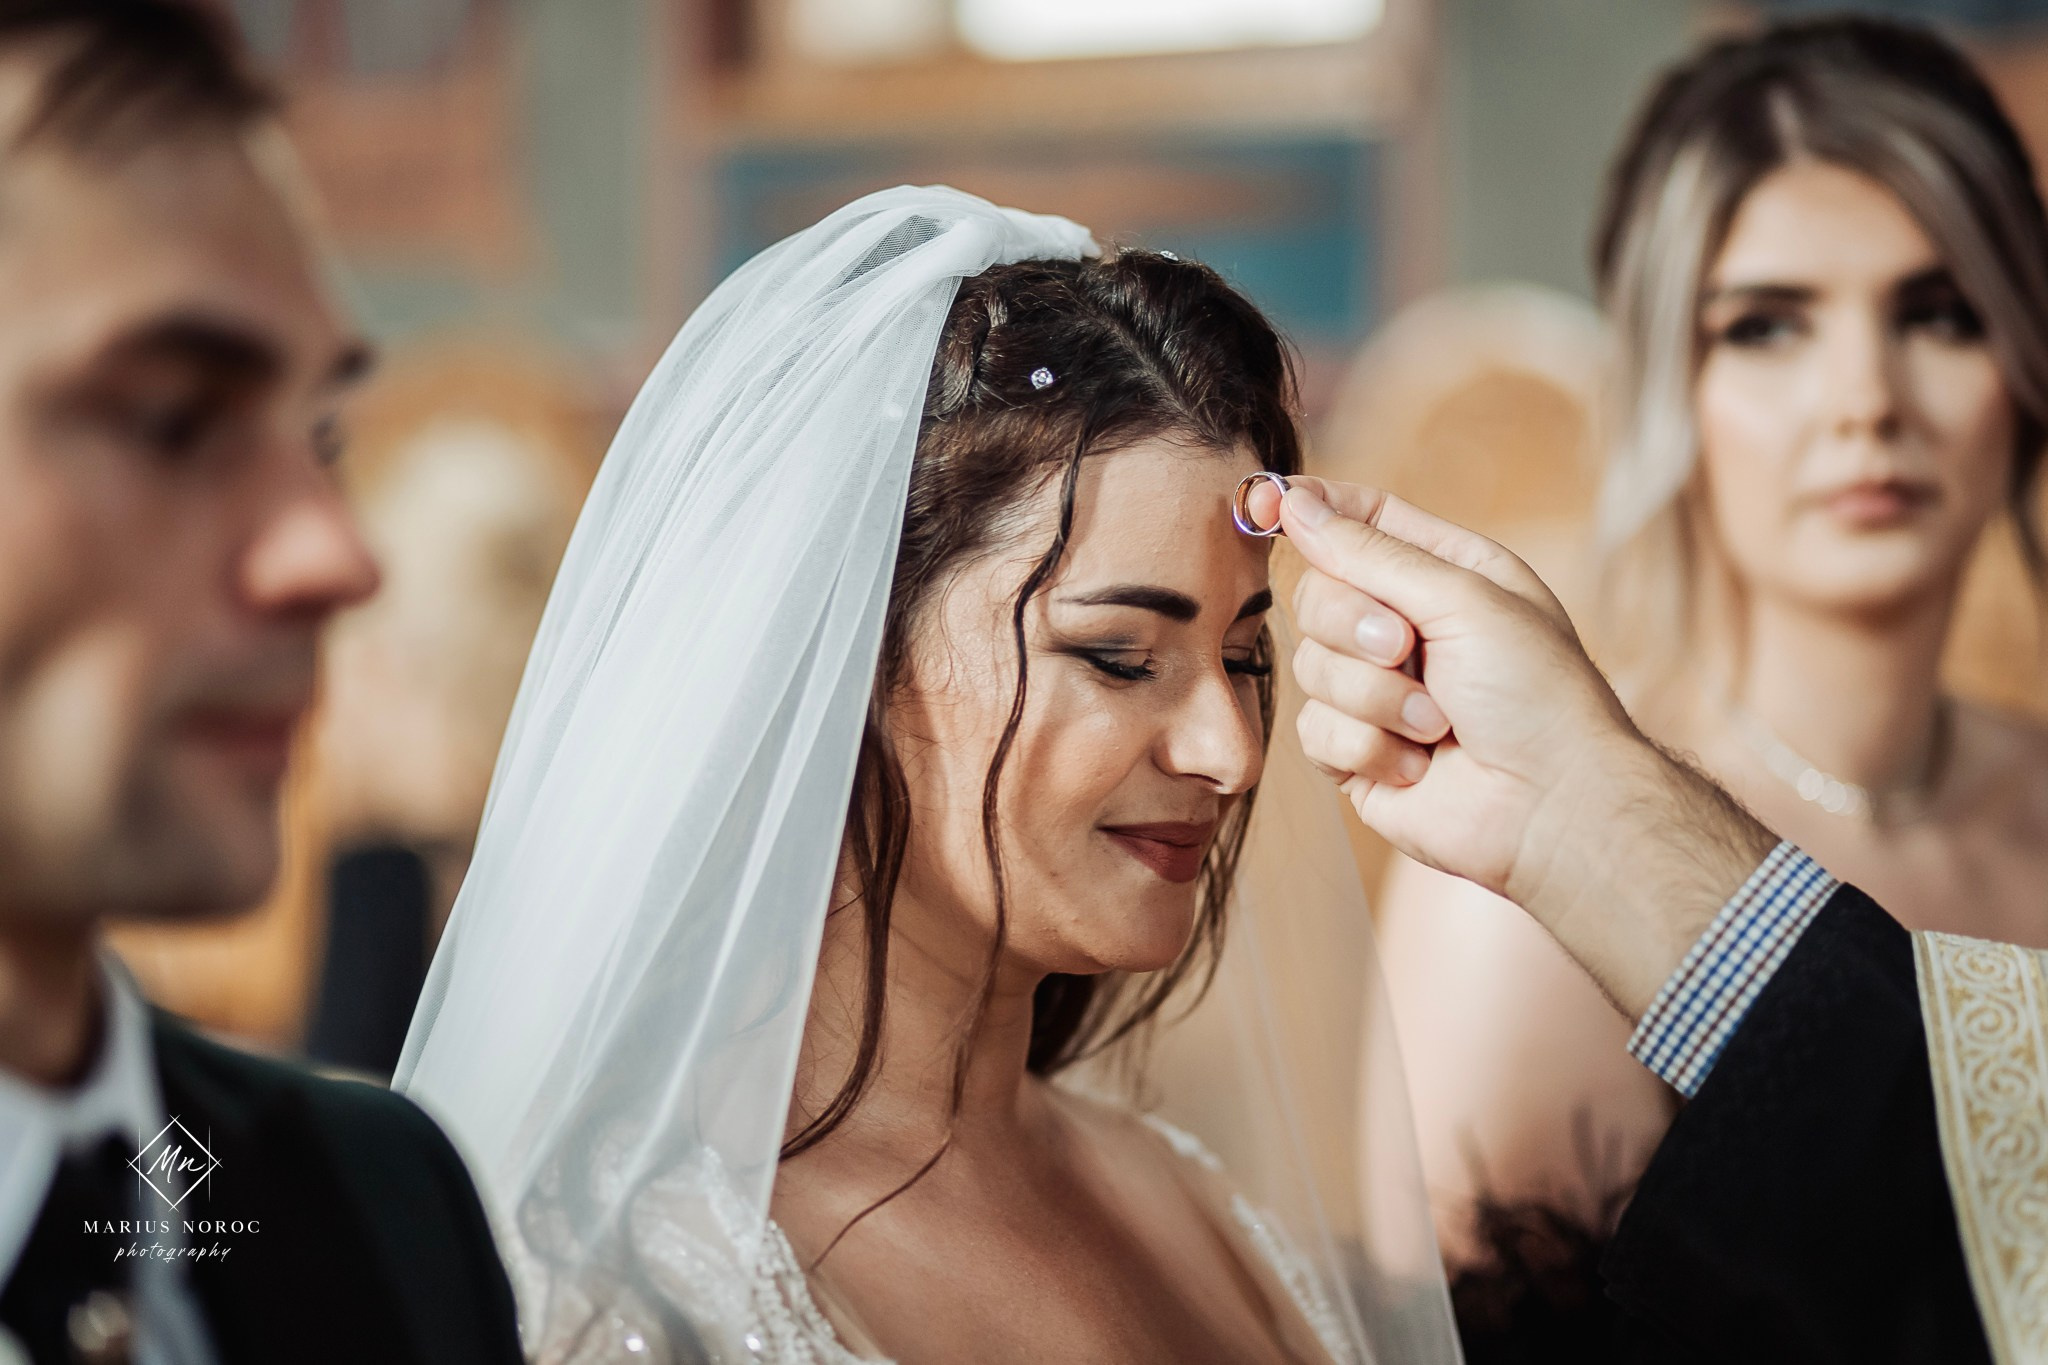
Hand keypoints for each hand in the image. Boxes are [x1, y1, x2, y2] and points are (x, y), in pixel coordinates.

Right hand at [1275, 478, 1775, 1015]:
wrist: (1551, 807)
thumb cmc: (1538, 695)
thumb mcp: (1465, 599)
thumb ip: (1373, 553)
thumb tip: (1297, 502)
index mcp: (1444, 576)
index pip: (1362, 523)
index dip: (1314, 511)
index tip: (1266, 498)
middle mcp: (1407, 630)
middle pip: (1317, 596)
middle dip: (1352, 625)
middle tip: (1404, 649)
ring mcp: (1378, 695)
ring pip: (1310, 668)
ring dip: (1372, 697)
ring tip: (1434, 724)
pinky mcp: (1358, 755)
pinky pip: (1315, 733)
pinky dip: (1366, 748)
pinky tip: (1418, 766)